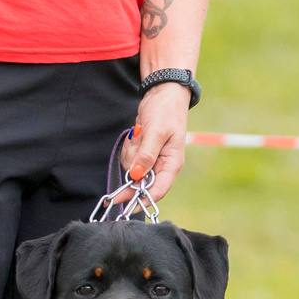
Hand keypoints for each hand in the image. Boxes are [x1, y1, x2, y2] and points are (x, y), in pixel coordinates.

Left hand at [124, 81, 192, 200]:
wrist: (164, 92)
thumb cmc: (167, 110)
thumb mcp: (157, 131)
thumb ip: (146, 155)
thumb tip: (135, 176)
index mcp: (172, 163)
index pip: (158, 190)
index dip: (142, 200)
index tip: (126, 205)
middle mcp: (163, 164)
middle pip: (142, 182)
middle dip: (132, 171)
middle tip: (127, 160)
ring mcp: (152, 158)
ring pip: (132, 168)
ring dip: (131, 153)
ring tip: (140, 133)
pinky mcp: (143, 151)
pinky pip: (130, 157)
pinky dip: (130, 147)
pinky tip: (137, 132)